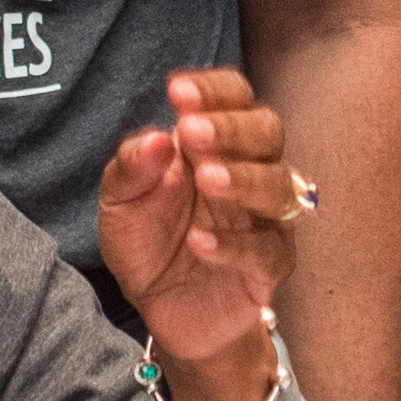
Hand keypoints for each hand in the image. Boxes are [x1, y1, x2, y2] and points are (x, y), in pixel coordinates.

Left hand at [97, 68, 298, 400]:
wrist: (161, 310)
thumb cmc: (148, 242)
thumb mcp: (120, 202)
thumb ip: (131, 167)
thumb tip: (156, 137)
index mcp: (216, 143)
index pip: (235, 97)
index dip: (214, 90)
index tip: (176, 90)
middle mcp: (250, 171)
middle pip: (267, 132)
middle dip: (232, 128)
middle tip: (191, 131)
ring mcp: (265, 219)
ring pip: (279, 187)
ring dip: (243, 178)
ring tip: (205, 179)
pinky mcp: (269, 267)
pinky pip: (266, 250)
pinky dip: (235, 243)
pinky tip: (199, 240)